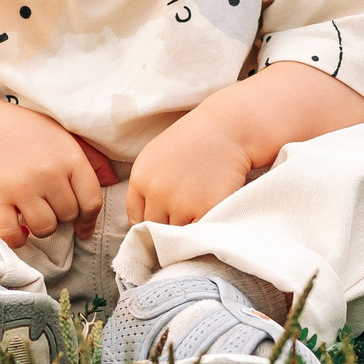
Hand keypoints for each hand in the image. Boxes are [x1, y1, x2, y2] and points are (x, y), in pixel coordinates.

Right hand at [0, 108, 109, 248]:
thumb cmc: (33, 134)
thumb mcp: (67, 138)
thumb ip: (93, 160)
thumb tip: (112, 182)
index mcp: (70, 158)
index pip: (92, 202)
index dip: (89, 218)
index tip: (82, 223)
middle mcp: (48, 173)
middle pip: (69, 216)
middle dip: (63, 216)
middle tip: (50, 206)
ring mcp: (22, 186)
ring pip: (45, 228)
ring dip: (42, 228)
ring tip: (35, 215)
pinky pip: (11, 233)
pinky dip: (17, 238)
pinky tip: (18, 229)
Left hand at [127, 113, 253, 226]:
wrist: (226, 130)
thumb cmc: (192, 142)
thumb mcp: (155, 157)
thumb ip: (145, 187)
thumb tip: (141, 222)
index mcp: (141, 179)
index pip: (136, 217)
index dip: (150, 220)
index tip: (161, 219)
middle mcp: (157, 192)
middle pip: (156, 228)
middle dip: (167, 225)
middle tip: (182, 215)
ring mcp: (181, 203)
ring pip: (178, 233)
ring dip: (187, 227)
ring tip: (197, 211)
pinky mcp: (206, 209)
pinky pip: (199, 232)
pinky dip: (203, 230)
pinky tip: (209, 216)